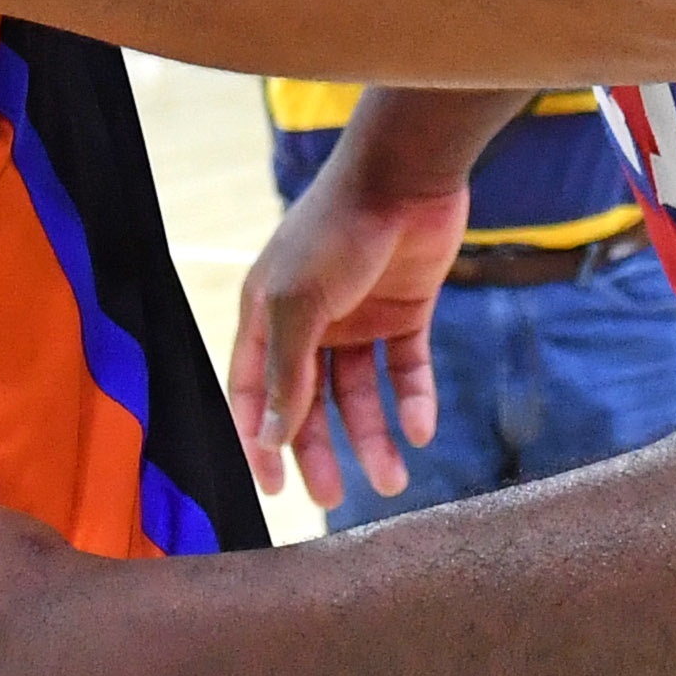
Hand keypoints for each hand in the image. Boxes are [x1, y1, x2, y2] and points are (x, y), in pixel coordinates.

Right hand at [228, 145, 472, 504]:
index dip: (261, 439)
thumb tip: (271, 437)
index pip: (256, 391)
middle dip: (320, 451)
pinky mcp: (405, 311)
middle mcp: (310, 321)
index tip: (275, 488)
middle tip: (335, 499)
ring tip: (392, 480)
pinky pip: (406, 368)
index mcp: (268, 314)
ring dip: (374, 436)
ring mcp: (359, 317)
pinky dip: (413, 400)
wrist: (406, 175)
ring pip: (361, 393)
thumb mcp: (298, 302)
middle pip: (310, 402)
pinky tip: (419, 429)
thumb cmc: (336, 229)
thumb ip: (288, 372)